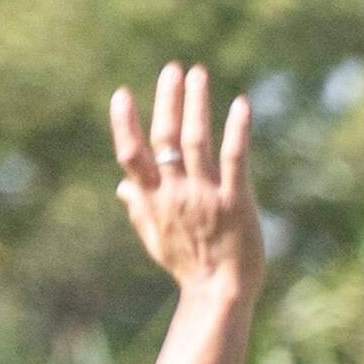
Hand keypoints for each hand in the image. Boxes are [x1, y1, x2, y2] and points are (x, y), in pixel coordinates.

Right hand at [110, 63, 261, 301]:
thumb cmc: (188, 267)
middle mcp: (175, 192)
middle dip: (168, 100)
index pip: (131, 153)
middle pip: (165, 137)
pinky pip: (236, 159)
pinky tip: (241, 105)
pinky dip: (237, 130)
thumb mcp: (155, 238)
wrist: (219, 294)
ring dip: (196, 104)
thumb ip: (138, 208)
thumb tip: (122, 185)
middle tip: (173, 69)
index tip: (122, 94)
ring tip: (199, 74)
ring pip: (197, 140)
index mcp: (152, 199)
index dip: (124, 123)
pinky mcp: (236, 202)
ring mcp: (205, 196)